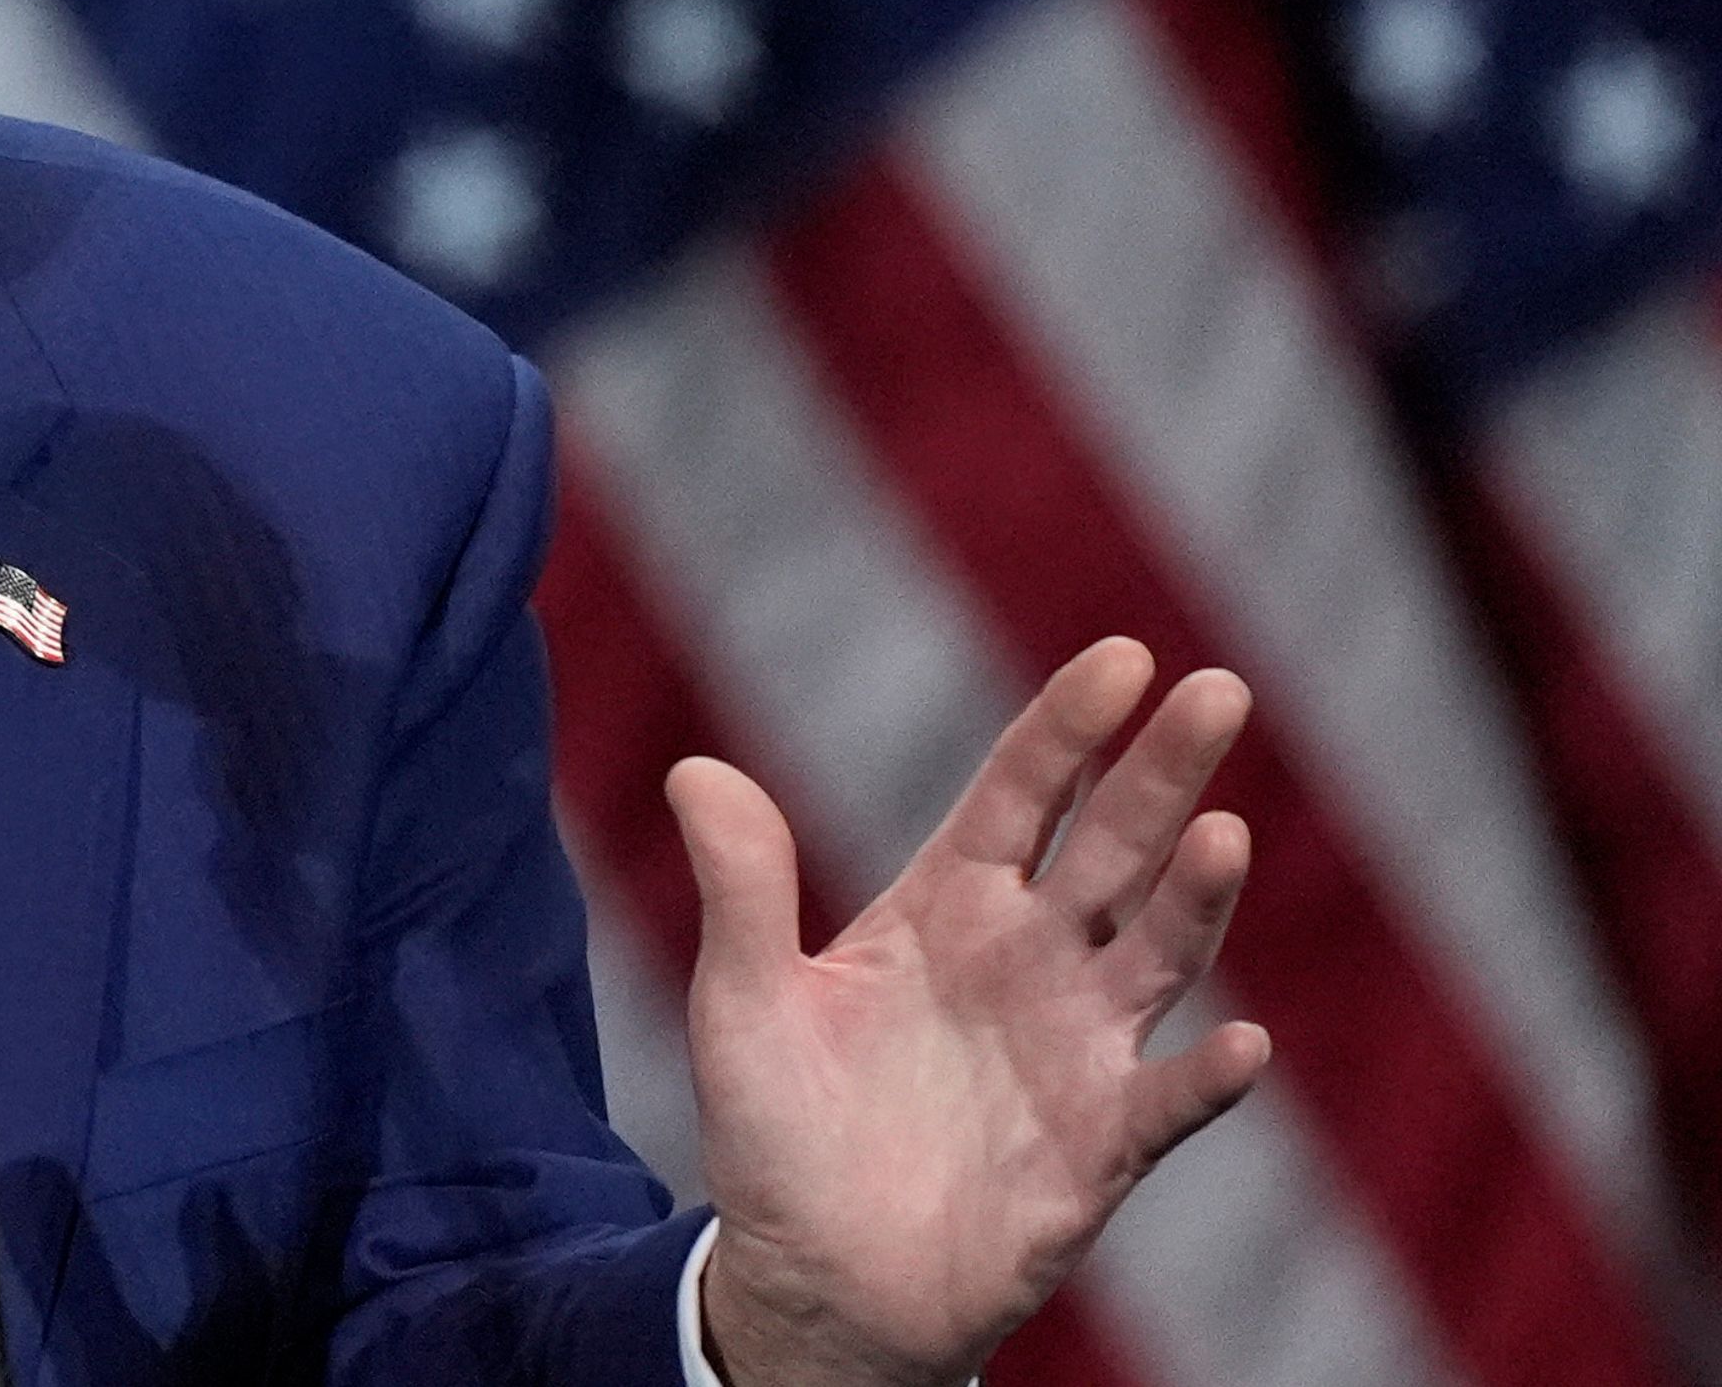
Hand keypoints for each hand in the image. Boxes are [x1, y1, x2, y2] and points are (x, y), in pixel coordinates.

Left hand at [675, 638, 1268, 1386]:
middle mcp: (1029, 959)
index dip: (1068, 728)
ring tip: (1221, 831)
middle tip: (1220, 688)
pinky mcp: (1099, 1147)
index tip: (1122, 658)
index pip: (1021, 794)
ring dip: (1197, 897)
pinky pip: (1167, 1104)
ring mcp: (1075, 1047)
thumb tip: (696, 770)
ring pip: (1157, 952)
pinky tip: (1242, 1044)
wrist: (817, 1280)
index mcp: (947, 905)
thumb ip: (741, 889)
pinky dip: (1207, 1077)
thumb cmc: (779, 1131)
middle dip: (1163, 770)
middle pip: (1113, 846)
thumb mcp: (743, 1002)